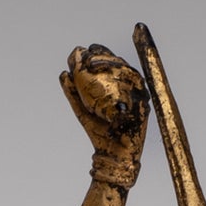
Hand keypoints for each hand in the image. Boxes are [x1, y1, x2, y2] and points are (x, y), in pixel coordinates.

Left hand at [61, 44, 147, 164]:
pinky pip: (132, 96)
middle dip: (104, 57)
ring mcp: (140, 98)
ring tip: (91, 65)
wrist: (110, 155)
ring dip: (110, 66)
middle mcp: (133, 89)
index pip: (113, 62)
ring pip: (129, 75)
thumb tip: (63, 73)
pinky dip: (118, 90)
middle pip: (122, 65)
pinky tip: (102, 85)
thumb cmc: (99, 131)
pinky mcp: (142, 111)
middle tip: (85, 58)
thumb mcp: (81, 109)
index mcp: (121, 86)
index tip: (82, 50)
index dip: (100, 53)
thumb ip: (73, 92)